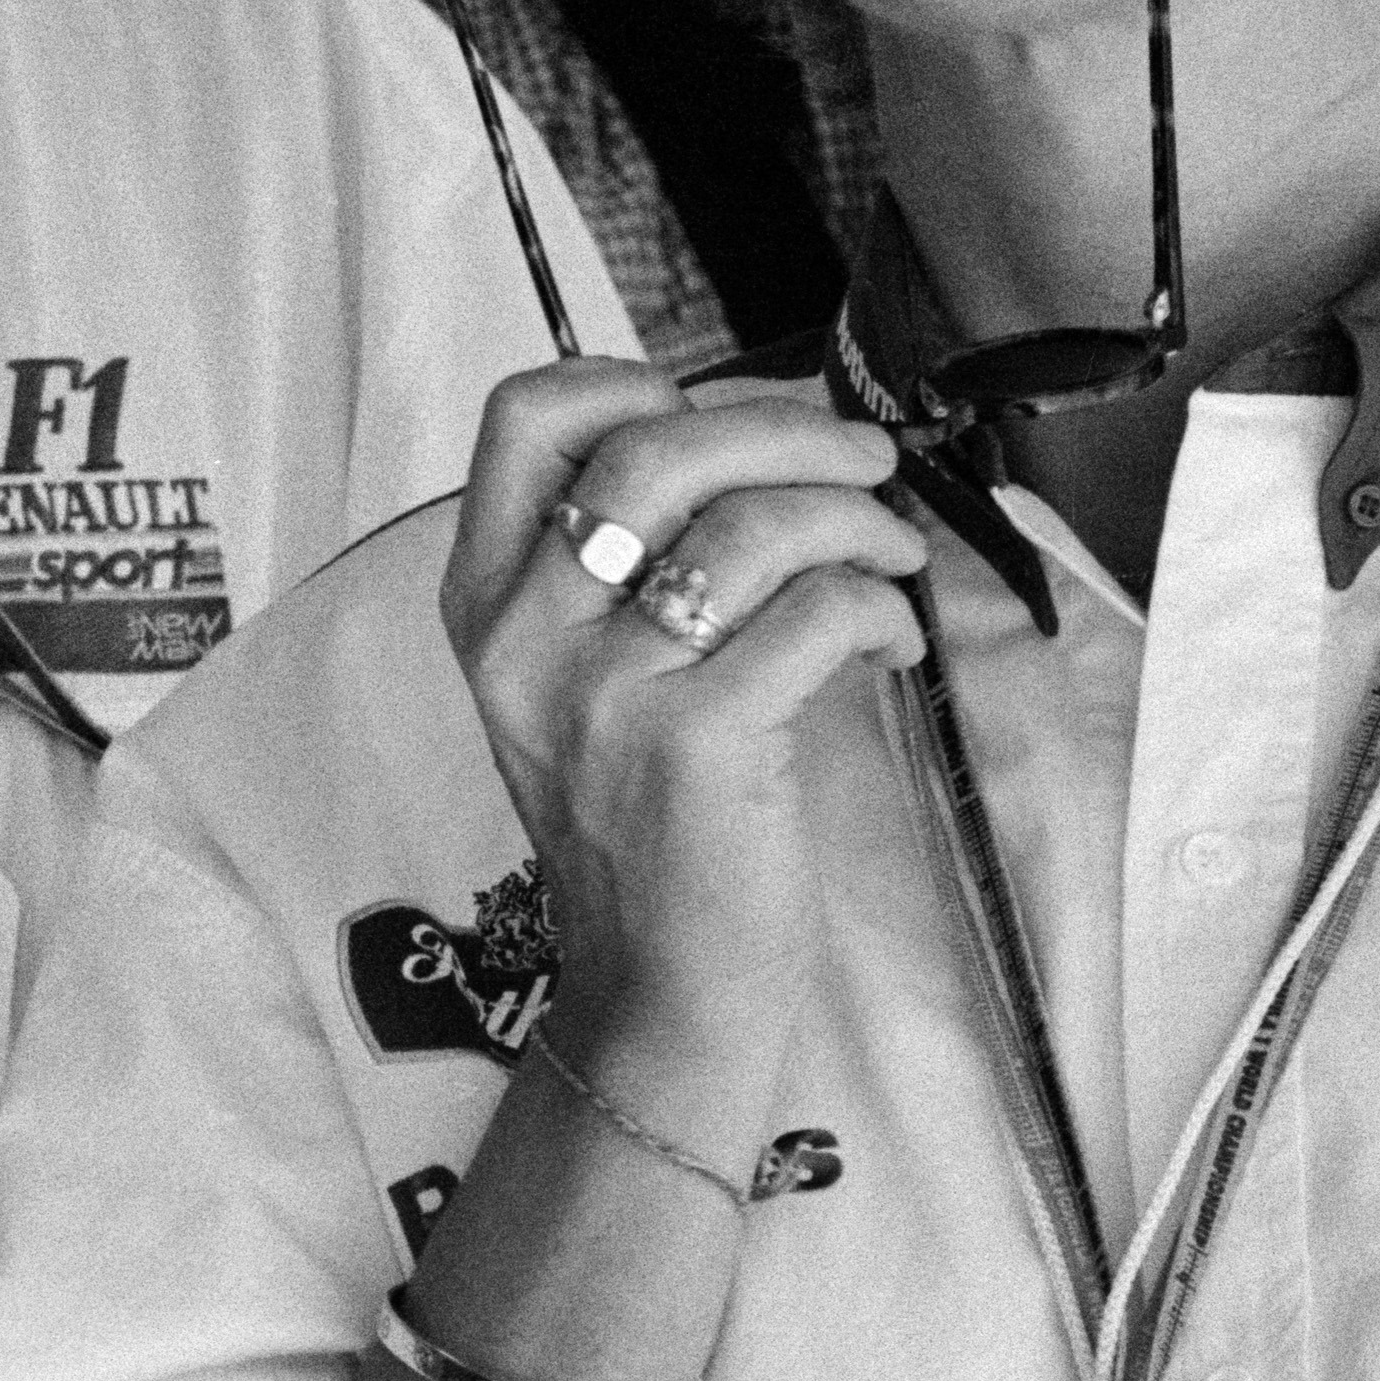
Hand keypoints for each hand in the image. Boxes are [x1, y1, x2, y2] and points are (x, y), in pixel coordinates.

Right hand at [443, 362, 926, 1095]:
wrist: (657, 996)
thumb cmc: (649, 830)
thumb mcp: (585, 683)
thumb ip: (629, 565)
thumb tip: (769, 439)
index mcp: (486, 604)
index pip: (525, 419)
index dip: (641, 384)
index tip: (726, 418)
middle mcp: (525, 636)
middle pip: (657, 446)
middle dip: (790, 430)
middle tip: (864, 461)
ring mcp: (603, 690)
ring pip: (751, 523)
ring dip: (857, 518)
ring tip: (893, 554)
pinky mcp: (697, 743)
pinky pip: (816, 610)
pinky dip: (879, 606)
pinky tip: (890, 645)